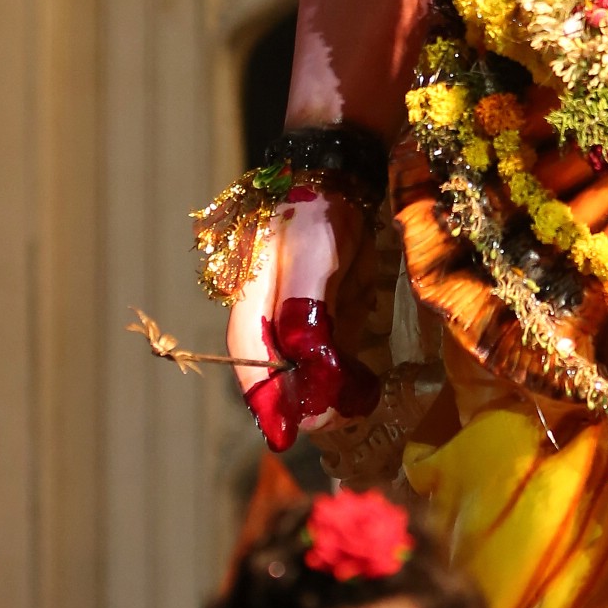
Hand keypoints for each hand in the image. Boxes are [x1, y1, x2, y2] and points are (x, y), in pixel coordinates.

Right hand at [226, 187, 379, 453]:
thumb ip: (305, 305)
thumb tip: (299, 357)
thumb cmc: (318, 208)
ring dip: (320, 390)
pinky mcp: (319, 307)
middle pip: (273, 365)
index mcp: (249, 293)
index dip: (264, 396)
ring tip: (347, 411)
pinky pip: (324, 349)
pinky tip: (359, 387)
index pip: (248, 354)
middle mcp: (264, 307)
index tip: (284, 435)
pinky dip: (339, 371)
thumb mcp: (312, 252)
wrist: (337, 172)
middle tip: (329, 422)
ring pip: (299, 363)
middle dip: (299, 399)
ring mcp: (291, 308)